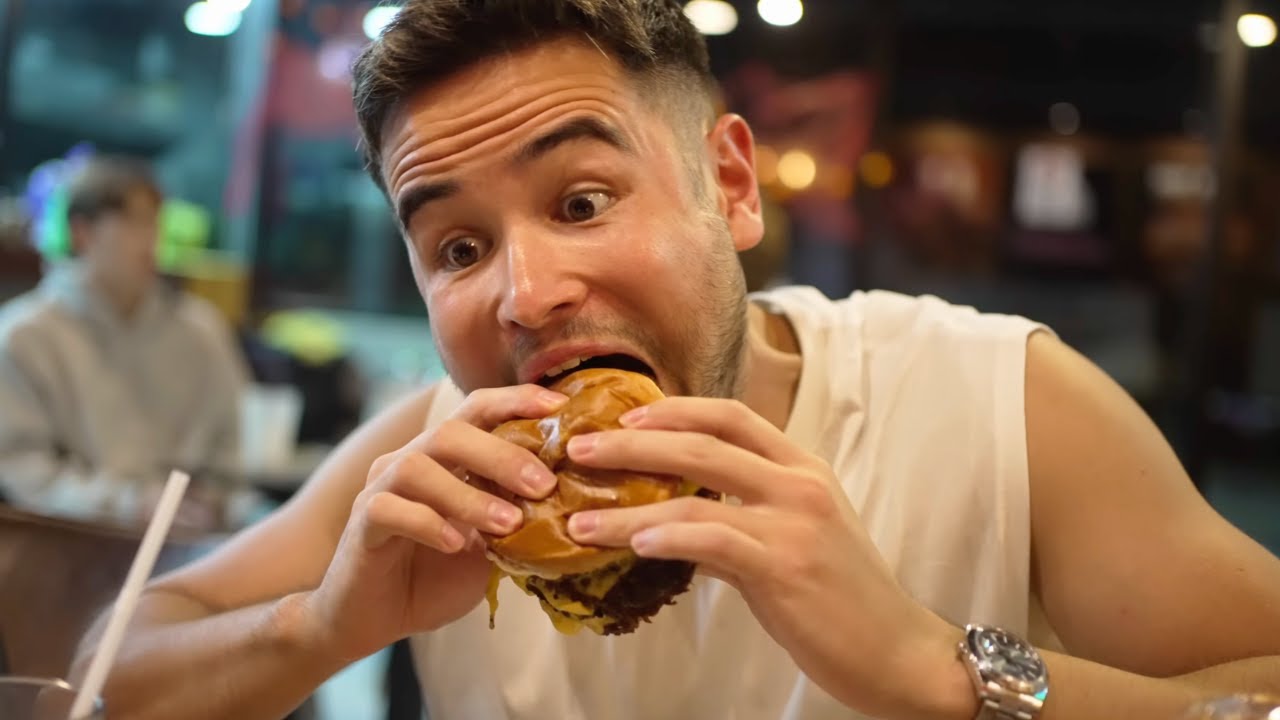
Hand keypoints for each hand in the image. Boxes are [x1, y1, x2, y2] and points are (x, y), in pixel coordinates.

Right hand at [302, 384, 567, 663]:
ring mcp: (380, 488)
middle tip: (543, 485)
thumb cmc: (436, 574)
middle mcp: (410, 460)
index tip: (560, 407)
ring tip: (508, 523)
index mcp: (444, 456)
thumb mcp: (491, 545)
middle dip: (501, 454)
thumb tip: (573, 504)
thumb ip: (518, 517)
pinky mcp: (361, 523)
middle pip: (450, 431)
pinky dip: (428, 523)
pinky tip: (458, 544)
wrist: (377, 617)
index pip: (477, 409)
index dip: (515, 400)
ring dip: (468, 494)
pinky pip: (389, 509)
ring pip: (417, 467)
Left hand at [562, 397, 961, 717]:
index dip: (673, 409)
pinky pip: (712, 539)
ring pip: (694, 493)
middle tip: (580, 451)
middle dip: (632, 443)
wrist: (897, 650)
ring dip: (628, 506)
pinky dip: (666, 537)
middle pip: (702, 441)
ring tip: (580, 518)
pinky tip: (632, 544)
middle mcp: (800, 482)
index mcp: (802, 467)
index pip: (731, 415)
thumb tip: (671, 518)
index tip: (625, 416)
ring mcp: (794, 521)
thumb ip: (739, 515)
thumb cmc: (842, 596)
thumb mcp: (795, 536)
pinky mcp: (786, 565)